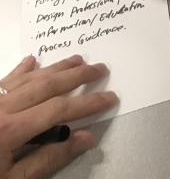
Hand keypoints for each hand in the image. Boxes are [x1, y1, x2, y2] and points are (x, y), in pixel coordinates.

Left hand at [0, 56, 116, 177]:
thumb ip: (48, 159)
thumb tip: (85, 138)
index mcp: (11, 129)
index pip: (61, 109)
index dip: (88, 103)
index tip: (110, 98)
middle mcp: (1, 109)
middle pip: (47, 85)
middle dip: (77, 76)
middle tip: (101, 68)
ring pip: (27, 78)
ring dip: (54, 67)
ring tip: (77, 59)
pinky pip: (3, 80)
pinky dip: (20, 69)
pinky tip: (32, 60)